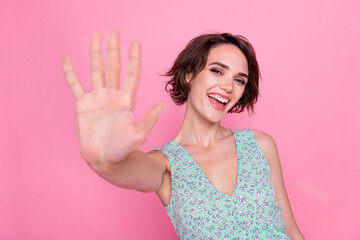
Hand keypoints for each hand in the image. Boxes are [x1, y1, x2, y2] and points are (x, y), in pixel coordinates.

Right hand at [61, 31, 163, 169]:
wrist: (104, 158)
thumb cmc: (123, 148)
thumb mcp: (139, 135)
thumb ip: (149, 120)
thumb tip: (162, 105)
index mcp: (126, 100)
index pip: (132, 75)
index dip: (134, 59)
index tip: (135, 43)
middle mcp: (112, 95)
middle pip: (113, 68)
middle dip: (114, 50)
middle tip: (114, 32)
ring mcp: (97, 98)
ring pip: (95, 71)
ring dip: (94, 54)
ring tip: (95, 37)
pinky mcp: (82, 104)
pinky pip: (75, 84)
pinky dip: (70, 72)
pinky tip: (67, 59)